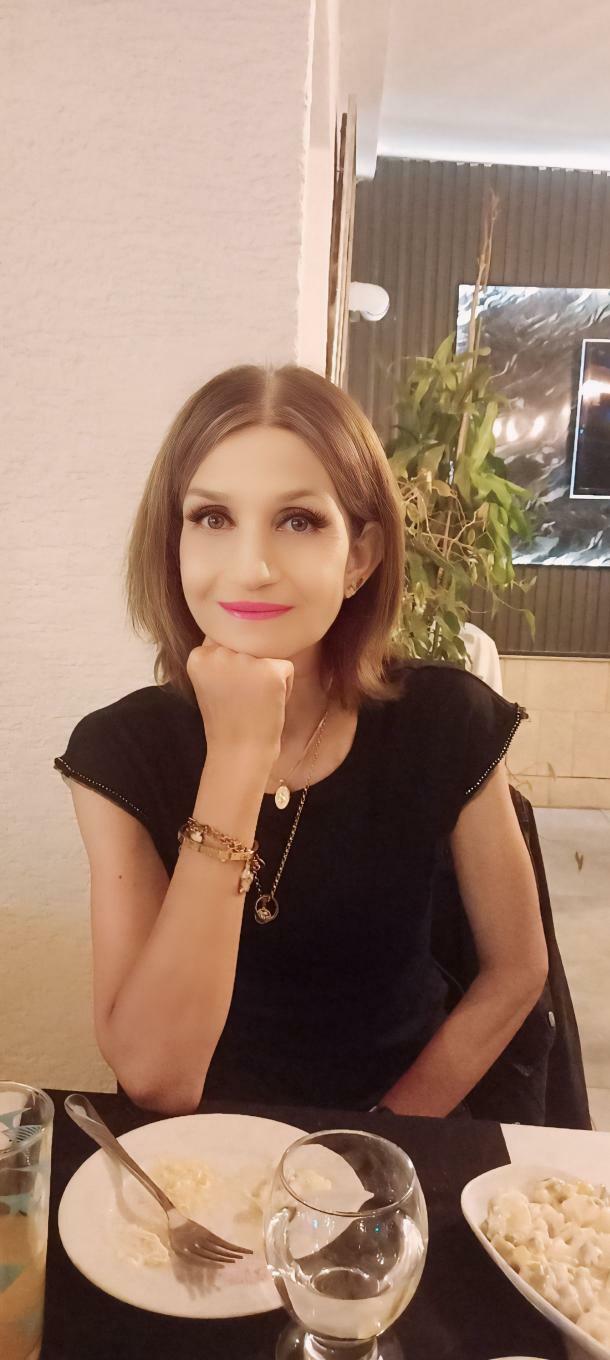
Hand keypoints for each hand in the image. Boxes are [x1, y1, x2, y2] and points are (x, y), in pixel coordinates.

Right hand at [186, 637, 294, 762]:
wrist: (240, 752)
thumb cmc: (228, 720)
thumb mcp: (211, 682)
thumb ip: (219, 656)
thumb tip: (246, 625)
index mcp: (198, 656)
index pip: (225, 642)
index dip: (232, 668)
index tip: (226, 693)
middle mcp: (219, 653)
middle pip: (248, 646)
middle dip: (251, 670)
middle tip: (241, 700)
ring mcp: (245, 661)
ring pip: (268, 655)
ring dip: (267, 677)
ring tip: (254, 702)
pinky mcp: (270, 670)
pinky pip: (286, 668)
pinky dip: (285, 686)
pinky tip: (268, 704)